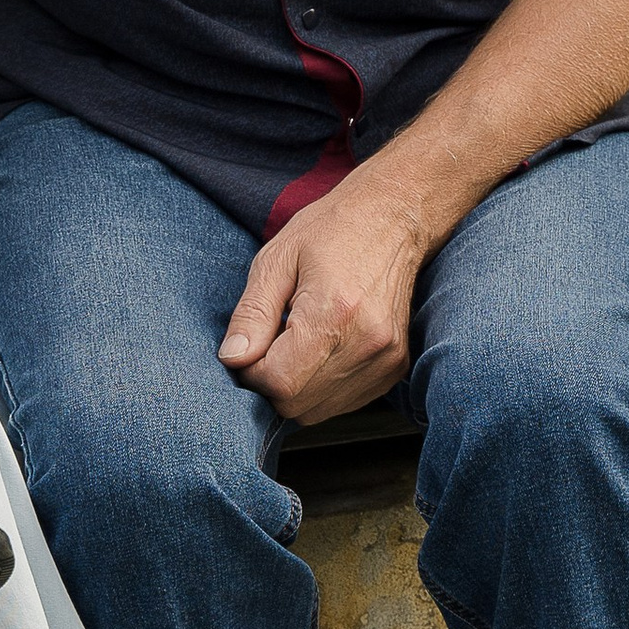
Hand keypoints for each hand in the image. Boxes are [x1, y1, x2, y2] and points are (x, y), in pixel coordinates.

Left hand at [217, 169, 429, 423]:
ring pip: (318, 411)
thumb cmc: (331, 230)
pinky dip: (319, 388)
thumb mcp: (275, 260)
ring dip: (293, 388)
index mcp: (334, 313)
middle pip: (297, 405)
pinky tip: (318, 349)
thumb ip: (251, 314)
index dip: (250, 372)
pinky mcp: (396, 368)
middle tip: (268, 340)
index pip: (279, 383)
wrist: (394, 217)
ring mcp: (387, 359)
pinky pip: (343, 403)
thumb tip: (232, 359)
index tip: (249, 344)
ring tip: (294, 341)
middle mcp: (367, 344)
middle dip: (269, 383)